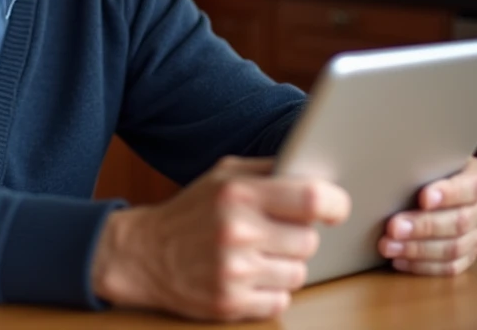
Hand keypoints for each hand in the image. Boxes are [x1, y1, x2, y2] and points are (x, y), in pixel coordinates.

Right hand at [91, 156, 350, 321]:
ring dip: (285, 266)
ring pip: (298, 273)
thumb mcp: (222, 176)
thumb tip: (320, 175)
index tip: (335, 208)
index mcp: (238, 193)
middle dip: (298, 237)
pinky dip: (270, 291)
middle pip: (309, 241)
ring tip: (257, 255)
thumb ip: (268, 171)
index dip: (335, 203)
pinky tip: (248, 277)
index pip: (313, 198)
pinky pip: (280, 300)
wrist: (142, 254)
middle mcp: (237, 232)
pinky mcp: (230, 304)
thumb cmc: (189, 212)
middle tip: (274, 233)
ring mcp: (234, 271)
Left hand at [378, 156, 476, 275]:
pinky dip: (422, 266)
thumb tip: (387, 164)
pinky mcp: (468, 255)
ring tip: (388, 246)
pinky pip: (449, 268)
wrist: (433, 183)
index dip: (449, 193)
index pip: (472, 186)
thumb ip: (418, 162)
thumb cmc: (425, 167)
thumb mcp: (426, 157)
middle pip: (460, 221)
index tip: (424, 197)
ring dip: (417, 249)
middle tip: (393, 226)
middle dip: (424, 226)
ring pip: (454, 248)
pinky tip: (399, 260)